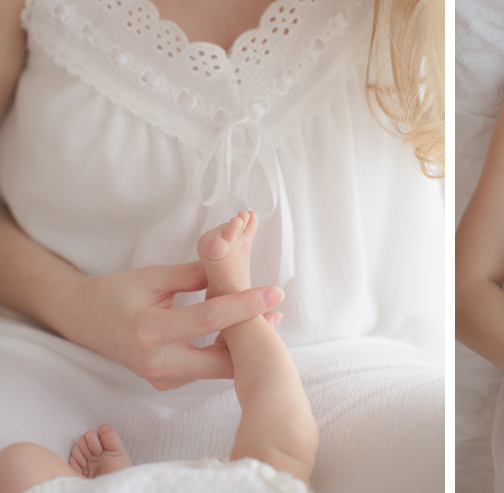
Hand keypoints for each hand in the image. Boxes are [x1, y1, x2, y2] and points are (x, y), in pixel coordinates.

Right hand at [65, 262, 284, 390]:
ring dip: (238, 344)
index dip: (245, 305)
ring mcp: (161, 378)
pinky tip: (235, 328)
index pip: (209, 319)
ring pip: (214, 368)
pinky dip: (221, 350)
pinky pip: (203, 369)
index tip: (274, 293)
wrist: (86, 321)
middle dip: (250, 336)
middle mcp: (157, 362)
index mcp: (151, 330)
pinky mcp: (165, 382)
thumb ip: (195, 273)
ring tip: (263, 315)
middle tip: (276, 311)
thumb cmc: (118, 292)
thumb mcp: (155, 275)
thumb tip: (232, 264)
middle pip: (219, 359)